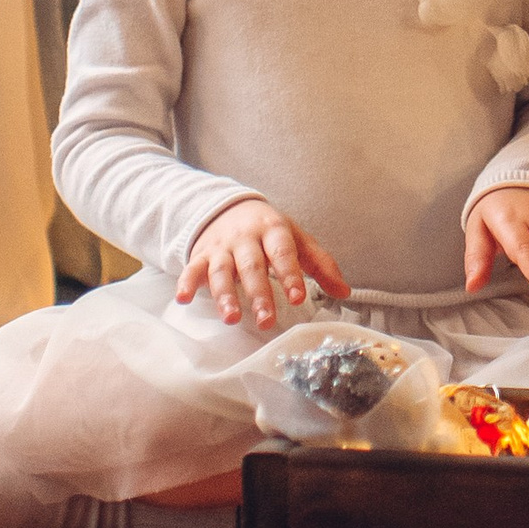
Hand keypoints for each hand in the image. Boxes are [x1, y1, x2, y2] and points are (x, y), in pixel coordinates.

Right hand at [177, 197, 350, 330]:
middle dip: (259, 293)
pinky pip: (192, 268)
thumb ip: (320, 265)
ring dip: (225, 295)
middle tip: (267, 320)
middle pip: (252, 267)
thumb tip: (344, 291)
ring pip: (222, 271)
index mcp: (274, 231)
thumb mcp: (297, 239)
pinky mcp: (201, 254)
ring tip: (231, 318)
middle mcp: (246, 238)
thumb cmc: (269, 230)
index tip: (298, 297)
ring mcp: (222, 247)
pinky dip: (186, 282)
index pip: (283, 253)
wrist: (229, 207)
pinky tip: (184, 298)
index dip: (290, 275)